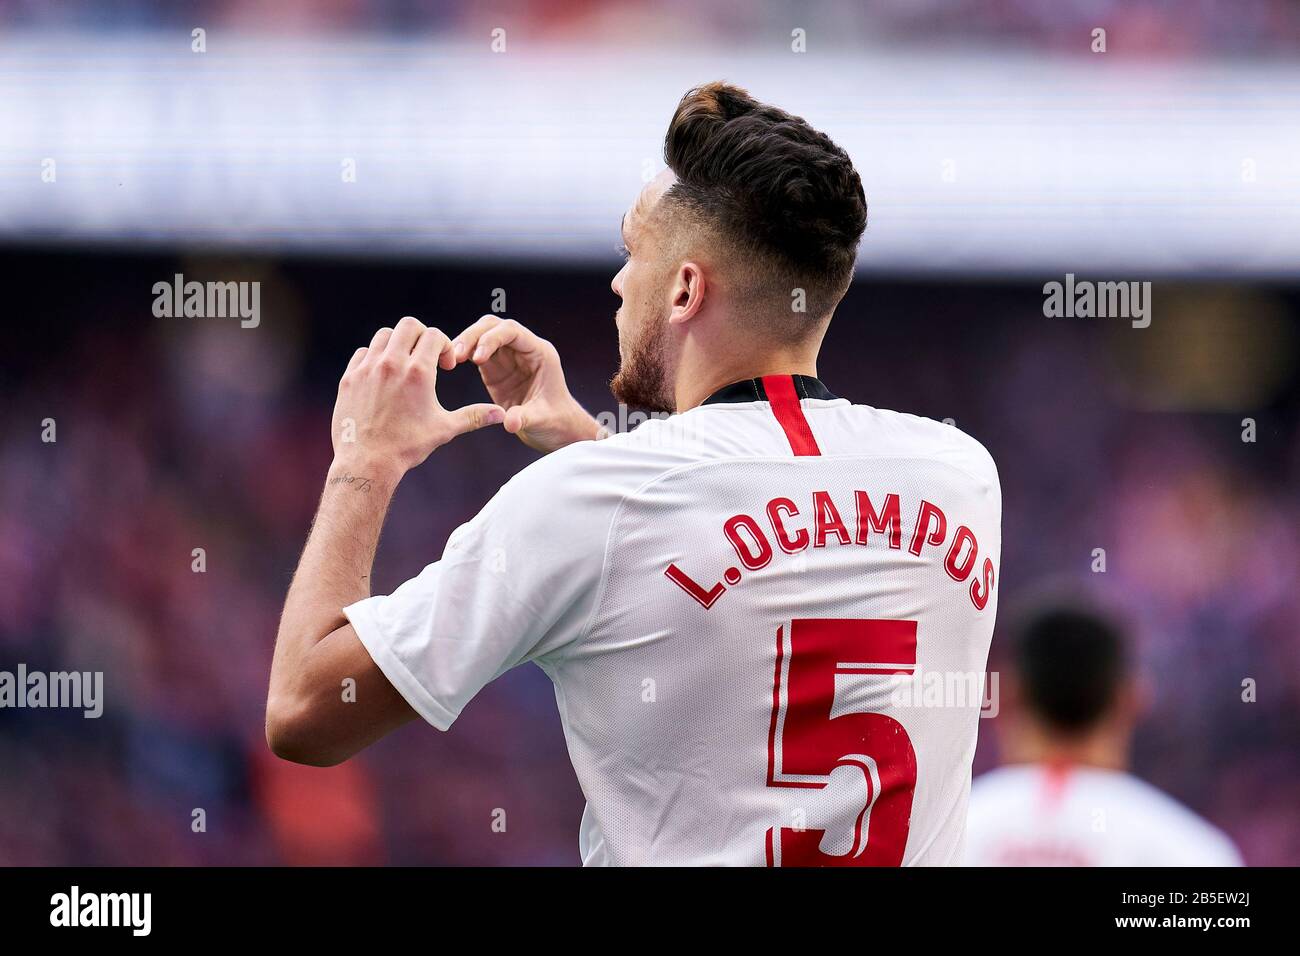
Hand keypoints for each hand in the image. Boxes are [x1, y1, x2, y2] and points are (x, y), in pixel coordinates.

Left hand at [331, 317, 503, 477]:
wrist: (367, 462)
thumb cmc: (407, 446)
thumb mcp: (444, 429)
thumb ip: (473, 416)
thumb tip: (500, 415)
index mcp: (418, 372)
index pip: (434, 335)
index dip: (445, 346)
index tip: (445, 366)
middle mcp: (392, 364)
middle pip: (409, 325)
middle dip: (422, 336)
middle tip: (426, 356)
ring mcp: (367, 368)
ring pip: (384, 335)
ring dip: (398, 343)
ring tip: (404, 364)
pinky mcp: (350, 378)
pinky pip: (363, 353)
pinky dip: (375, 357)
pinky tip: (383, 376)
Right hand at [451, 315, 602, 453]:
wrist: (554, 428)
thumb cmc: (555, 420)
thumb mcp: (542, 419)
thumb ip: (525, 417)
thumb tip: (509, 422)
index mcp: (539, 352)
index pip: (513, 332)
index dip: (492, 339)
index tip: (477, 358)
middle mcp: (524, 349)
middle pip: (494, 326)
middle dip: (474, 335)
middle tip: (457, 354)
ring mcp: (509, 357)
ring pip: (483, 334)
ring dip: (466, 342)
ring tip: (451, 358)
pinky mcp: (495, 367)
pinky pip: (476, 350)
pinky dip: (463, 352)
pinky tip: (451, 362)